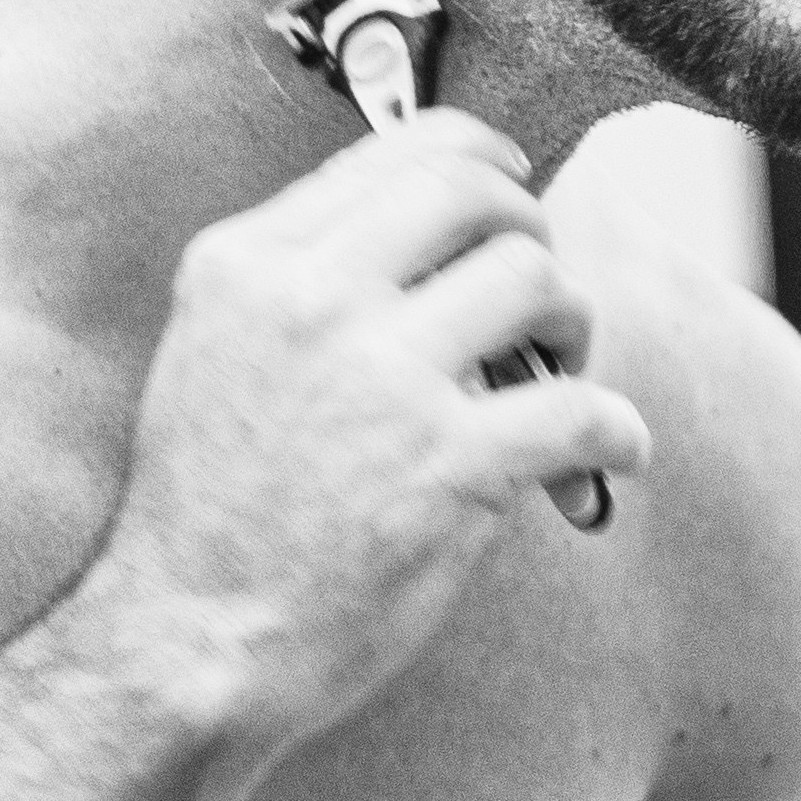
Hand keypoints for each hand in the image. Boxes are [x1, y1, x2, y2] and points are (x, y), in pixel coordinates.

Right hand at [91, 116, 655, 746]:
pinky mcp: (445, 463)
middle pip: (474, 198)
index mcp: (247, 262)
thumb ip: (301, 284)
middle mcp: (311, 299)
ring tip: (560, 377)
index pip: (398, 155)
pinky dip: (617, 431)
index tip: (513, 188)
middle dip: (532, 233)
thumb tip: (430, 245)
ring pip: (535, 280)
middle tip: (539, 299)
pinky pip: (580, 409)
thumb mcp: (214, 351)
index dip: (481, 163)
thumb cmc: (207, 516)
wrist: (183, 645)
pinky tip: (612, 456)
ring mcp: (381, 379)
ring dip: (572, 325)